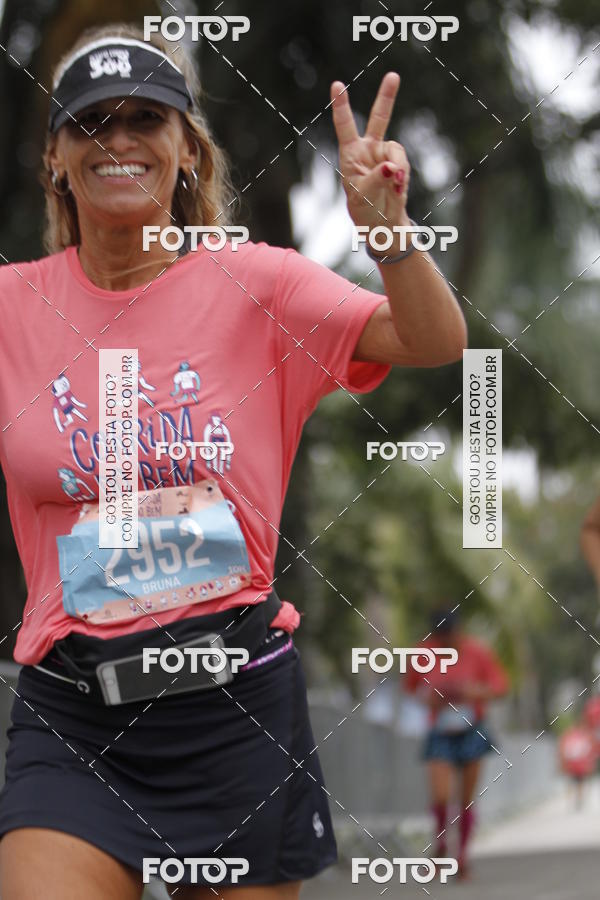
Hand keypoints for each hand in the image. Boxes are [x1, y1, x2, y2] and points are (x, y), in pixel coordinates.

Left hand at [330, 72, 410, 249]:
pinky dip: (403, 177)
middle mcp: (368, 150)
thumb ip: (378, 178)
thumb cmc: (365, 208)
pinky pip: (404, 165)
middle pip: (380, 118)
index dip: (342, 105)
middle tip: (393, 75)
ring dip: (398, 167)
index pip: (345, 126)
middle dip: (387, 97)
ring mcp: (385, 156)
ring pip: (397, 151)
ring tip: (394, 185)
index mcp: (350, 154)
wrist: (382, 222)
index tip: (337, 84)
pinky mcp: (398, 165)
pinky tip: (397, 189)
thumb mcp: (364, 194)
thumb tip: (393, 167)